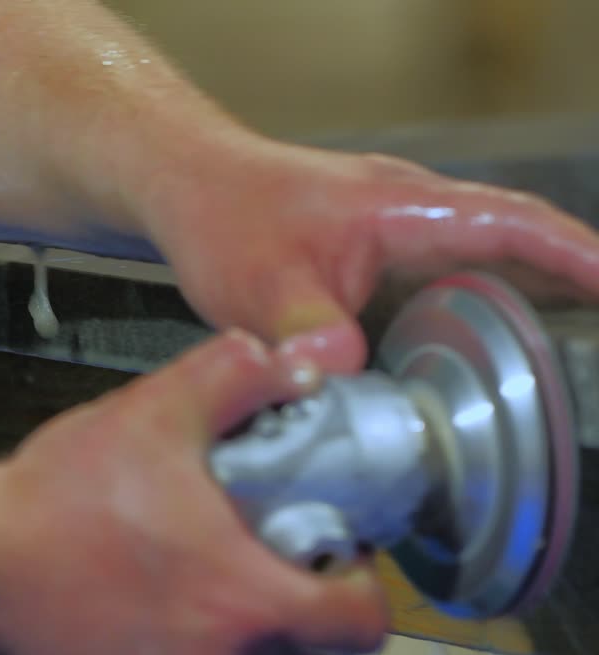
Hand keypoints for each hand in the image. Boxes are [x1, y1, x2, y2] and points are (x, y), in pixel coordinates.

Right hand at [0, 330, 388, 654]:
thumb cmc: (49, 504)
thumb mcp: (148, 414)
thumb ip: (232, 377)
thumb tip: (289, 361)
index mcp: (246, 601)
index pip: (361, 625)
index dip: (363, 590)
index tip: (338, 562)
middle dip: (320, 628)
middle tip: (291, 583)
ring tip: (251, 627)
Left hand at [148, 137, 598, 372]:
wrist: (187, 189)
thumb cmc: (224, 218)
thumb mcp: (258, 286)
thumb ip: (305, 330)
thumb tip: (342, 373)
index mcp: (404, 208)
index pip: (514, 225)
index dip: (577, 258)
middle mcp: (414, 213)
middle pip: (517, 243)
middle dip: (572, 285)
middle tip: (591, 354)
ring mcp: (399, 233)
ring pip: (484, 264)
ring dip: (527, 302)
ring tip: (558, 364)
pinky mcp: (379, 258)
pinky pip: (447, 282)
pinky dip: (475, 313)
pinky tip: (478, 361)